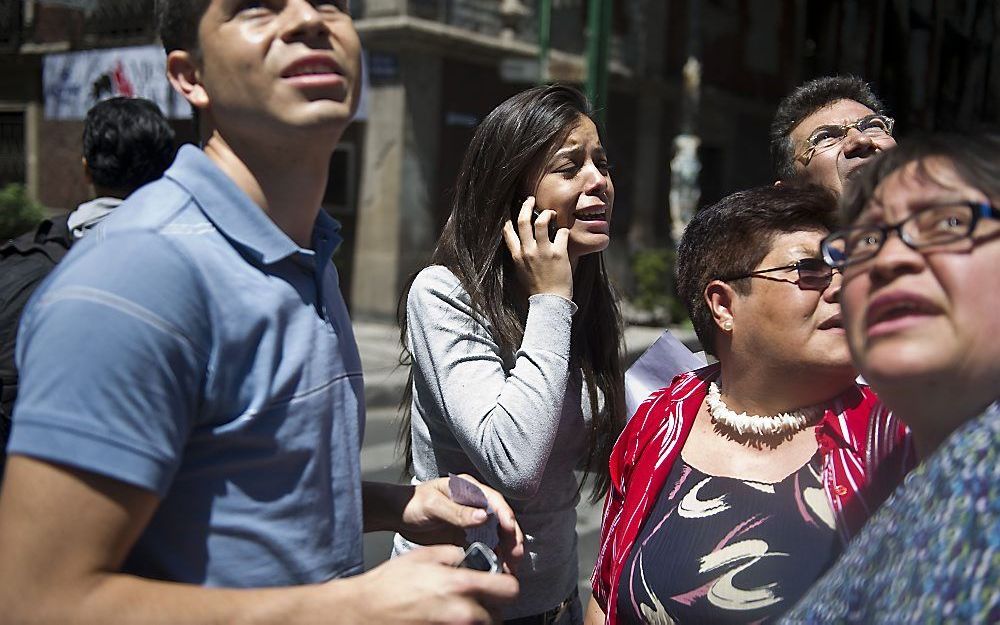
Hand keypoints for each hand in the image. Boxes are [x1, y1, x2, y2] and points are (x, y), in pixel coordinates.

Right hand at [338, 546, 518, 624]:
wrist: (364, 611)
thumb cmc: (389, 584)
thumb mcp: (424, 555)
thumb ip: (453, 553)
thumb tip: (467, 557)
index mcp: (460, 584)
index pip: (509, 589)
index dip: (507, 585)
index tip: (500, 584)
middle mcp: (462, 612)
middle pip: (498, 615)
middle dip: (490, 606)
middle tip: (474, 599)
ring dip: (477, 619)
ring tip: (457, 609)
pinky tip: (445, 618)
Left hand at [399, 475, 524, 573]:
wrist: (399, 515)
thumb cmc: (414, 503)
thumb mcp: (434, 504)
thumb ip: (457, 512)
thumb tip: (483, 517)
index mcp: (469, 489)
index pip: (494, 501)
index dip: (506, 516)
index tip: (511, 531)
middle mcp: (475, 503)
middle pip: (501, 520)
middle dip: (512, 537)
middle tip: (516, 555)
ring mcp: (472, 521)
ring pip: (497, 535)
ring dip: (506, 550)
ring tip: (510, 567)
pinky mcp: (467, 535)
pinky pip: (485, 547)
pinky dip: (493, 557)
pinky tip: (497, 569)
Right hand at [502, 196, 572, 298]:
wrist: (549, 302)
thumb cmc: (536, 290)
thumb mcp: (520, 273)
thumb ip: (520, 257)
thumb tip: (522, 246)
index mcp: (517, 256)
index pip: (508, 232)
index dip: (509, 220)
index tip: (513, 213)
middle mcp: (528, 251)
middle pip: (523, 220)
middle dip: (526, 206)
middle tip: (530, 200)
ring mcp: (543, 251)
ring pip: (542, 222)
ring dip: (547, 214)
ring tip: (551, 213)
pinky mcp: (558, 254)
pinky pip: (561, 233)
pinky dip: (563, 231)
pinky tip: (564, 234)